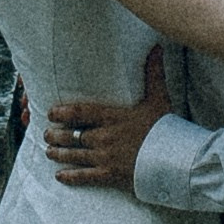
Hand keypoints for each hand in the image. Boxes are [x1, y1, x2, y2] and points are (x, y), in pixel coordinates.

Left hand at [45, 46, 170, 189]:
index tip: (51, 112)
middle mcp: (105, 136)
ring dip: (59, 153)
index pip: (81, 112)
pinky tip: (60, 176)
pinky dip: (71, 176)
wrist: (176, 160)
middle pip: (73, 135)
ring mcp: (106, 157)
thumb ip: (153, 73)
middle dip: (57, 135)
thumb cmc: (167, 128)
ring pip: (75, 155)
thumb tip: (156, 47)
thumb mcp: (159, 98)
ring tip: (49, 151)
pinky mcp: (110, 175)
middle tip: (46, 133)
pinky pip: (85, 176)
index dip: (63, 112)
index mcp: (114, 116)